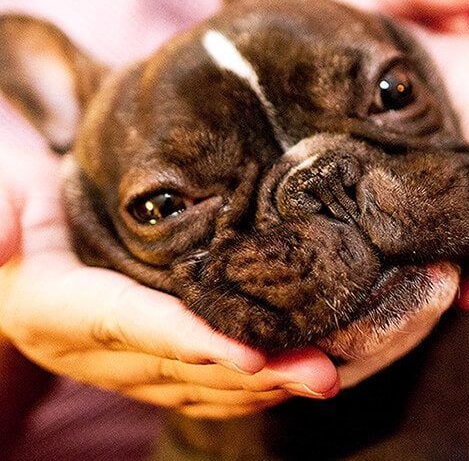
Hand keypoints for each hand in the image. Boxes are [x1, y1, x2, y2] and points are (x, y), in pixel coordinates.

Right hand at [0, 111, 337, 419]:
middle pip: (180, 367)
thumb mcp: (1, 196)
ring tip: (320, 377)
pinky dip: (240, 387)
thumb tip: (2, 243)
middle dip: (254, 373)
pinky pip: (192, 386)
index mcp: (56, 308)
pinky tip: (282, 379)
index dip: (191, 343)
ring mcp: (117, 362)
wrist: (20, 240)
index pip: (133, 326)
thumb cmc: (14, 202)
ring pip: (194, 386)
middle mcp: (90, 349)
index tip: (253, 355)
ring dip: (260, 387)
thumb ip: (0, 215)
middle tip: (321, 373)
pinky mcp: (138, 361)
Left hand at [321, 0, 468, 310]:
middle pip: (467, 184)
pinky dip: (399, 255)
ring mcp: (398, 165)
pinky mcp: (361, 185)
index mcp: (448, 86)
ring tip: (462, 299)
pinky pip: (385, 222)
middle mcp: (432, 132)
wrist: (289, 47)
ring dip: (451, 257)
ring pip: (434, 215)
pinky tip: (404, 289)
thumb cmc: (342, 12)